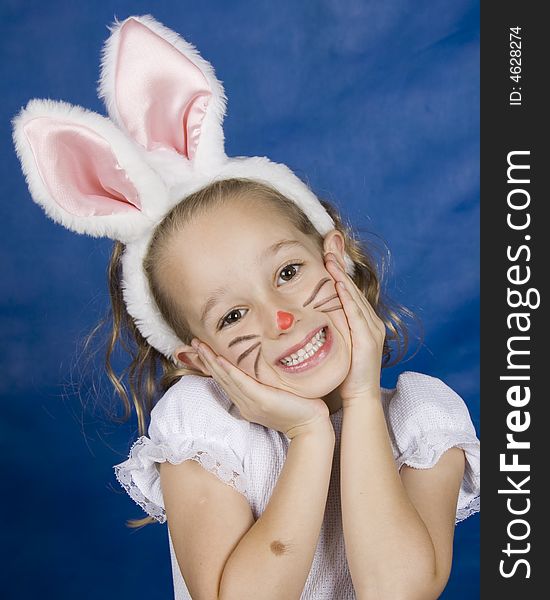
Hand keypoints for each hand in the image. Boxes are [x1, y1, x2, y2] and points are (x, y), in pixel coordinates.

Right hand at [190, 338, 333, 439]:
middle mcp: (245, 403)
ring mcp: (251, 403)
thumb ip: (265, 383)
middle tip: (194, 342)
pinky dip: (229, 371)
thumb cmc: (299, 408)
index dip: (211, 365)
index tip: (201, 350)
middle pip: (220, 378)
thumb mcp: (276, 394)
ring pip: (226, 379)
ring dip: (211, 361)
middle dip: (205, 360)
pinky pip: (241, 383)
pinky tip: (220, 359)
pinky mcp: (261, 400)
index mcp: (246, 402)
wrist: (310, 427)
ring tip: (200, 346)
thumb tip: (260, 365)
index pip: (224, 381)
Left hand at [324, 252, 385, 406]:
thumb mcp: (333, 343)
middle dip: (340, 262)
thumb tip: (300, 313)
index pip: (347, 288)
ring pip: (353, 296)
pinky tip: (339, 283)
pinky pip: (356, 313)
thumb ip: (325, 326)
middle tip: (330, 239)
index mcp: (361, 320)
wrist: (357, 398)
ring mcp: (371, 329)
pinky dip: (348, 297)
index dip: (338, 267)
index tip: (327, 246)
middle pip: (351, 286)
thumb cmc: (342, 373)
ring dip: (342, 274)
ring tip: (330, 256)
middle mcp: (370, 321)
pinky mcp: (368, 339)